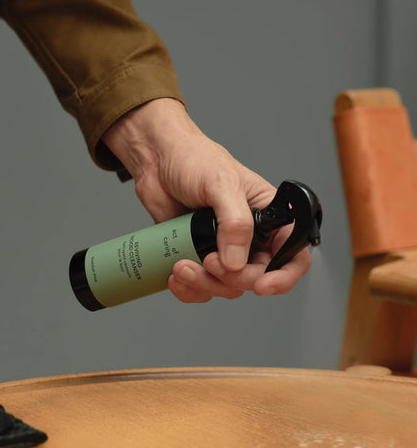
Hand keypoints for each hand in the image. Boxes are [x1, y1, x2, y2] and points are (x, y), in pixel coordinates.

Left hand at [103, 98, 310, 302]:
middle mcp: (249, 236)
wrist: (156, 160)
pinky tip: (176, 277)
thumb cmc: (193, 158)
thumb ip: (235, 221)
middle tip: (207, 262)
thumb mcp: (221, 183)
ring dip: (205, 285)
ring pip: (226, 286)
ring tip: (182, 267)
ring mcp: (223, 249)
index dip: (282, 276)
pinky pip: (201, 287)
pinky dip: (190, 289)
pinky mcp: (197, 256)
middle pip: (255, 277)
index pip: (292, 254)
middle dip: (231, 279)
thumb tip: (236, 261)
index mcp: (268, 216)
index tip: (261, 286)